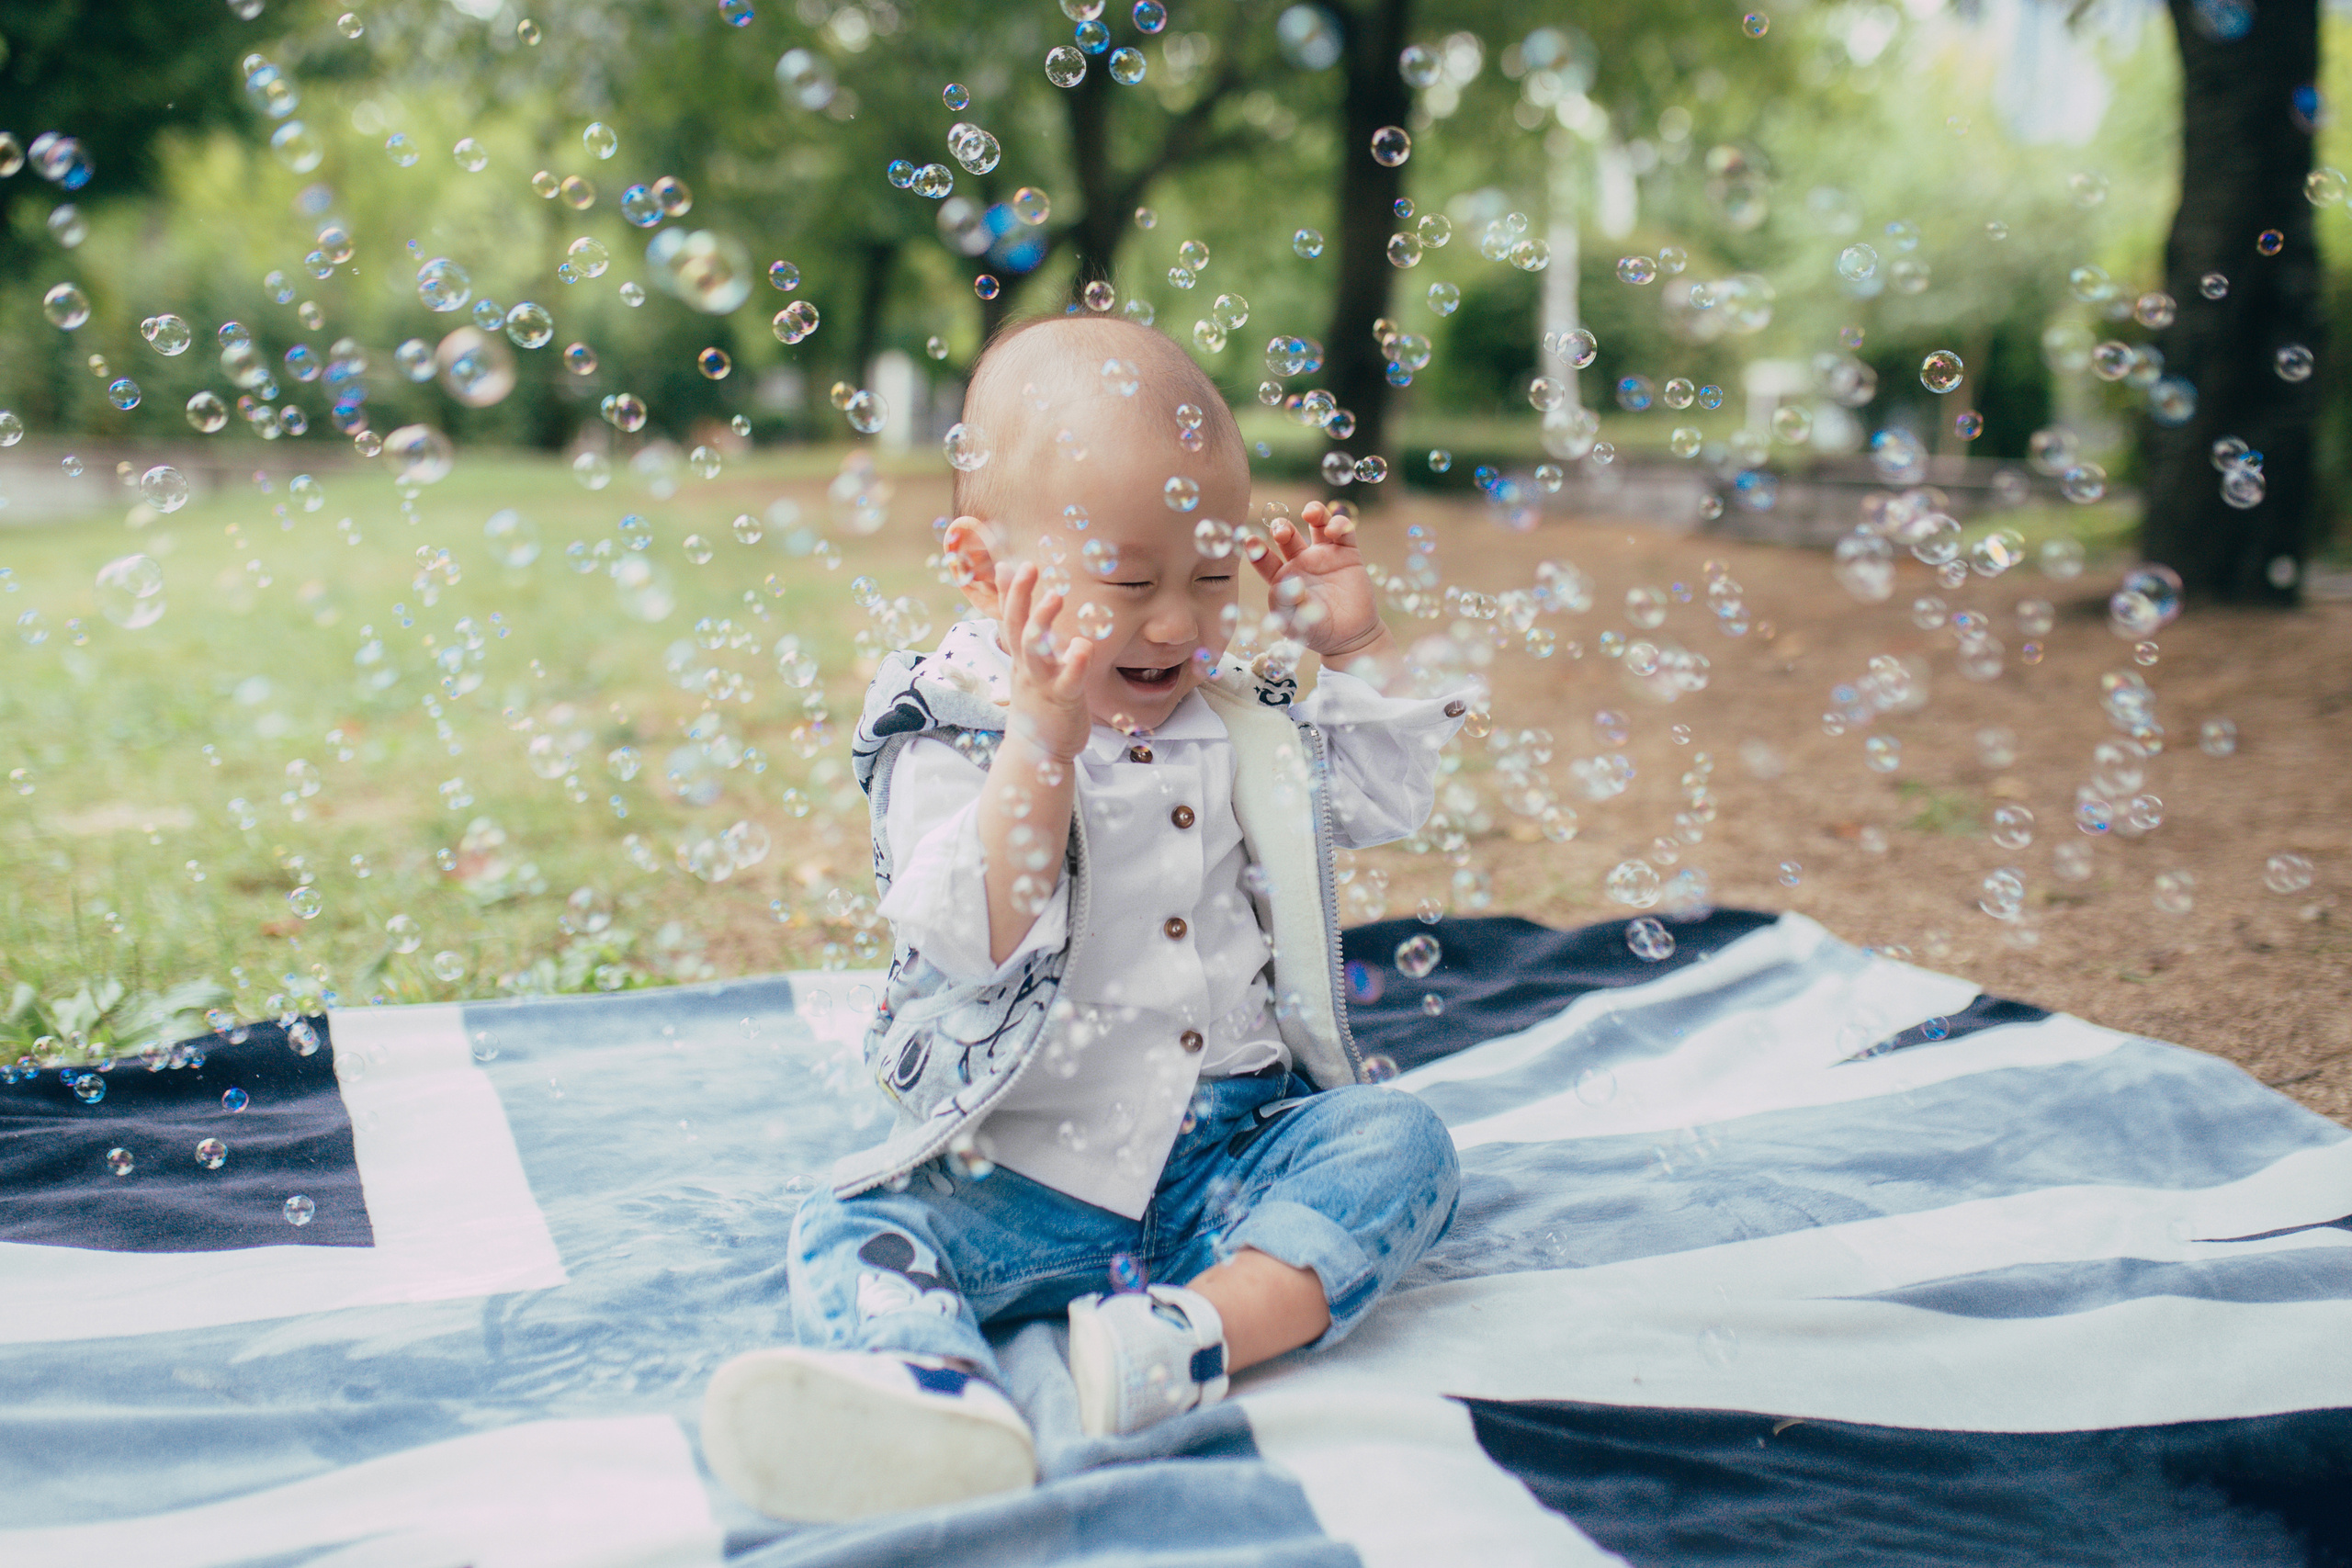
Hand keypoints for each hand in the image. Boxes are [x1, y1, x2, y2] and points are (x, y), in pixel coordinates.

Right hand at [998, 561, 1092, 760]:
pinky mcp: (1063, 700)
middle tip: (1028, 567)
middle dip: (1019, 597)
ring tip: (1055, 596)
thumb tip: (1025, 607)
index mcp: (1020, 658)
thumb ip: (1027, 634)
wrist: (1037, 750)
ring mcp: (1043, 684)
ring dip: (1042, 622)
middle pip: (1016, 628)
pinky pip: (1068, 680)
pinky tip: (1084, 646)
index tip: (1007, 565)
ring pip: (1035, 651)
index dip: (1007, 593)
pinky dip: (1075, 663)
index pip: (1009, 619)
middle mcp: (1027, 667)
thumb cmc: (1039, 701)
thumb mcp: (1028, 666)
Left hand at [1246, 500, 1392, 660]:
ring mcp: (1325, 556)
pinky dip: (1339, 524)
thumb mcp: (1297, 623)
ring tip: (1310, 513)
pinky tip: (1334, 531)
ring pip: (1317, 524)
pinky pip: (1344, 532)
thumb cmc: (1317, 632)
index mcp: (1283, 578)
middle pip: (1288, 535)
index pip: (1264, 559)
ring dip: (1314, 512)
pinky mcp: (1348, 555)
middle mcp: (1301, 563)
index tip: (1250, 540)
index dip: (1256, 549)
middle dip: (1282, 527)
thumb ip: (1289, 603)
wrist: (1351, 638)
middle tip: (1280, 530)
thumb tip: (1289, 583)